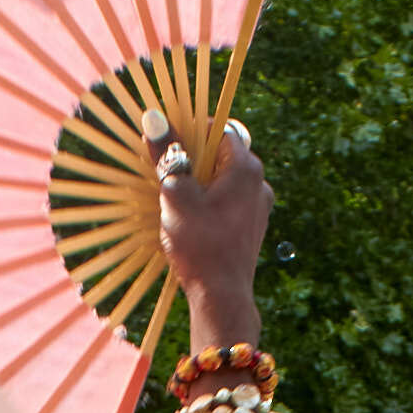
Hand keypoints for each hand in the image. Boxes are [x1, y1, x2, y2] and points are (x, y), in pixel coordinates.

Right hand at [145, 116, 270, 352]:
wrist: (222, 297)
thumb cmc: (199, 244)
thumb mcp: (176, 195)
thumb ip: (166, 153)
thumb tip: (153, 115)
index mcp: (246, 167)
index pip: (219, 128)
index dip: (191, 130)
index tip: (169, 143)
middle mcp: (259, 183)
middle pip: (222, 154)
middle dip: (193, 160)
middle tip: (167, 175)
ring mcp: (259, 207)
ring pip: (225, 180)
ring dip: (200, 183)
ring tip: (176, 201)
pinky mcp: (253, 228)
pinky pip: (230, 202)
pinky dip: (210, 203)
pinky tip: (191, 222)